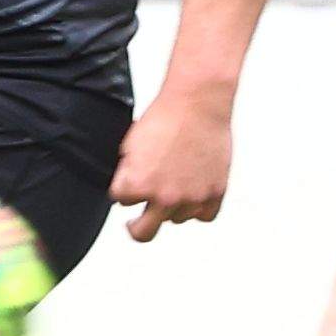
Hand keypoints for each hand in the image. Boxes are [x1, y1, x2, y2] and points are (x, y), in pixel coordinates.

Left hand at [111, 86, 232, 243]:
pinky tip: (194, 195)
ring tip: (174, 184)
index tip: (130, 177)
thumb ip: (128, 175)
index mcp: (136, 185)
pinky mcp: (214, 193)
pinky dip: (198, 208)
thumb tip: (127, 193)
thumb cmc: (164, 118)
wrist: (197, 103)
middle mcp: (163, 198)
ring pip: (175, 219)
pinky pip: (204, 216)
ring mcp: (191, 199)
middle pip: (142, 233)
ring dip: (171, 207)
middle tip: (134, 224)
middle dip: (135, 227)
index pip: (121, 201)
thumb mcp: (130, 146)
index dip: (124, 187)